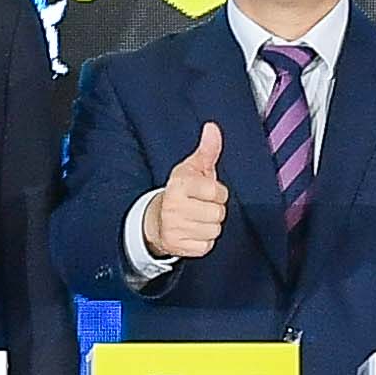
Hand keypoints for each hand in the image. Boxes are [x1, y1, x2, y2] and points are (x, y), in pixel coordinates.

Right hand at [139, 121, 229, 265]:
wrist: (158, 220)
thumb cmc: (181, 191)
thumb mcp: (193, 168)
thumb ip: (207, 150)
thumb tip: (212, 127)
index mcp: (179, 184)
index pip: (217, 192)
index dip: (217, 192)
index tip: (207, 191)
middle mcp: (174, 207)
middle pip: (218, 213)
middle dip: (214, 209)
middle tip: (201, 206)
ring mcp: (175, 228)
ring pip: (214, 230)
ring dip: (210, 225)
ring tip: (197, 218)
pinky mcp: (178, 246)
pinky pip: (206, 246)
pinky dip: (204, 241)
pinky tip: (193, 232)